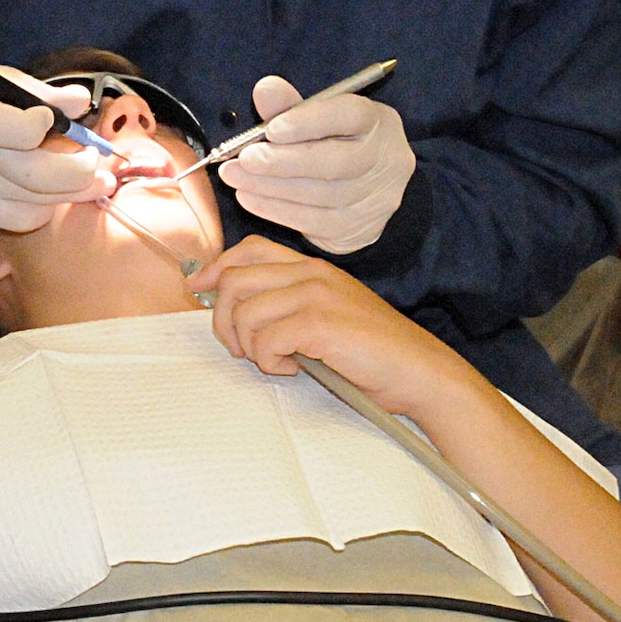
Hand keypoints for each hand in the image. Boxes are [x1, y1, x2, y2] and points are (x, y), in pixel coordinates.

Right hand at [0, 69, 114, 229]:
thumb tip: (82, 102)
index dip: (43, 124)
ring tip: (94, 180)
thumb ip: (41, 93)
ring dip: (72, 193)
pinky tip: (52, 194)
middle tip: (99, 161)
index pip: (16, 129)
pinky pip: (20, 221)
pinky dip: (44, 208)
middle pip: (38, 176)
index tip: (52, 119)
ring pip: (36, 204)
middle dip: (80, 171)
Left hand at [191, 237, 472, 419]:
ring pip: (245, 313)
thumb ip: (291, 304)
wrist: (422, 373)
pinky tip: (294, 369)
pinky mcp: (319, 323)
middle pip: (235, 280)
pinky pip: (265, 339)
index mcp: (314, 268)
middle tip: (242, 350)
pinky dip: (270, 361)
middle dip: (225, 320)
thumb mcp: (330, 315)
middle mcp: (312, 273)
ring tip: (276, 362)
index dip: (217, 267)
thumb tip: (239, 311)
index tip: (198, 288)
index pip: (250, 249)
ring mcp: (316, 295)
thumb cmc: (375, 354)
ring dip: (250, 346)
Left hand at [217, 76, 413, 253]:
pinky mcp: (359, 227)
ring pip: (321, 195)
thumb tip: (265, 89)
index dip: (310, 122)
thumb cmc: (331, 142)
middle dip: (284, 161)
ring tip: (235, 176)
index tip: (272, 128)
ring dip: (270, 186)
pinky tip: (248, 197)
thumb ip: (289, 105)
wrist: (361, 190)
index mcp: (377, 121)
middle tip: (245, 158)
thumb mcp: (315, 118)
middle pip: (336, 162)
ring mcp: (377, 198)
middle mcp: (387, 159)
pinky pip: (313, 220)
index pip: (350, 115)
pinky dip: (275, 209)